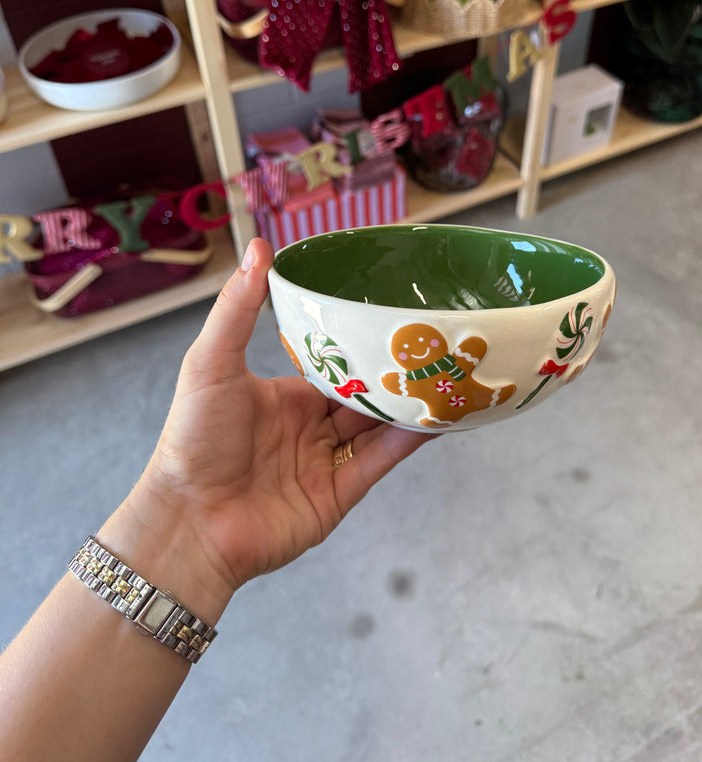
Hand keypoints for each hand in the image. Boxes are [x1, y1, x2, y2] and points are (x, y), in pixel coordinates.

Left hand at [117, 238, 432, 619]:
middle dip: (394, 373)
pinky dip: (407, 442)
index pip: (334, 364)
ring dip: (408, 404)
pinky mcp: (338, 495)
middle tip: (432, 342)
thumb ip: (238, 309)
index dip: (360, 343)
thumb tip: (258, 247)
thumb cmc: (192, 439)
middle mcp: (309, 427)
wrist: (189, 521)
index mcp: (285, 397)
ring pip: (378, 426)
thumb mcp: (211, 363)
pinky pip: (380, 462)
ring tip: (445, 374)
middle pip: (363, 394)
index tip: (392, 315)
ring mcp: (325, 461)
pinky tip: (433, 419)